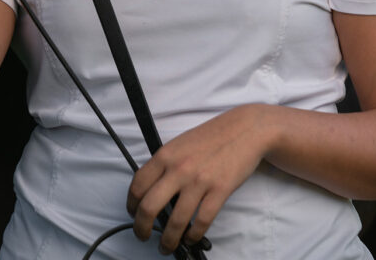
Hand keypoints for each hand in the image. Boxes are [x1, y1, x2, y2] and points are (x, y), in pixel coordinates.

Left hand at [127, 104, 272, 253]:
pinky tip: (191, 238)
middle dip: (142, 228)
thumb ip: (166, 164)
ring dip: (168, 240)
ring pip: (176, 221)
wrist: (244, 129)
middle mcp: (179, 168)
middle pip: (150, 207)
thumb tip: (153, 191)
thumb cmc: (211, 136)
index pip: (138, 184)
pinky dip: (194, 235)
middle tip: (143, 235)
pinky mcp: (219, 191)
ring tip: (167, 245)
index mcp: (166, 154)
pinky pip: (202, 221)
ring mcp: (199, 181)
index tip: (133, 214)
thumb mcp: (181, 144)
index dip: (131, 205)